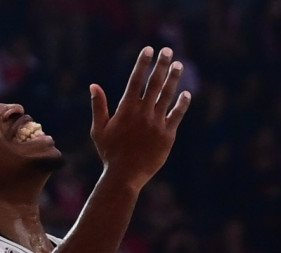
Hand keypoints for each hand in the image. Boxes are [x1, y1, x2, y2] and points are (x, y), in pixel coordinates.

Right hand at [90, 46, 190, 188]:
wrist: (125, 176)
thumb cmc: (110, 153)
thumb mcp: (99, 129)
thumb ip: (98, 107)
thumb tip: (93, 86)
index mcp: (127, 109)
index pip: (136, 80)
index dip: (143, 63)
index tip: (148, 50)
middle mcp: (143, 113)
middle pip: (155, 83)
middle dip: (162, 65)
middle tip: (168, 51)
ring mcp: (157, 123)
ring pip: (168, 96)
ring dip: (174, 79)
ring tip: (179, 66)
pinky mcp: (168, 135)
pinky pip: (177, 115)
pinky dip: (182, 104)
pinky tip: (186, 94)